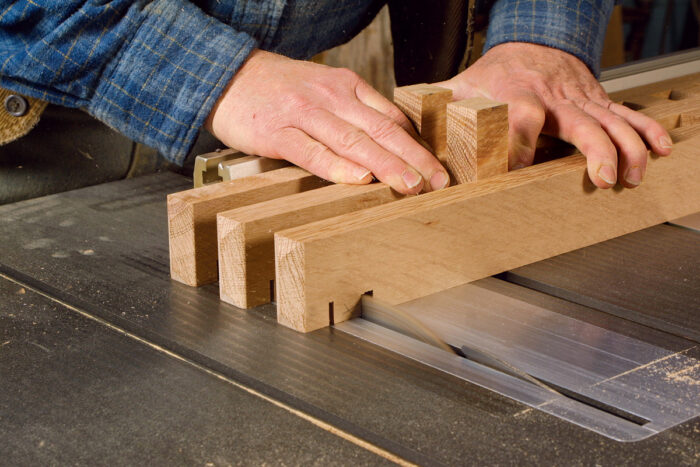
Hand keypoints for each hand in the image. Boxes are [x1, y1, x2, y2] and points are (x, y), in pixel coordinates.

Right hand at [205, 49, 449, 193]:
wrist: (228, 76)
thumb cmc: (280, 89)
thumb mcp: (324, 88)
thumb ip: (354, 111)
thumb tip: (389, 139)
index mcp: (346, 86)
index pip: (390, 117)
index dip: (417, 143)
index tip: (437, 166)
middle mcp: (330, 97)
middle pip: (380, 130)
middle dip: (413, 157)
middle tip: (437, 181)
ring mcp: (304, 114)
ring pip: (353, 141)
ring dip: (385, 165)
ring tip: (410, 184)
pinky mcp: (278, 132)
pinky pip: (312, 152)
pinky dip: (337, 167)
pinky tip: (359, 180)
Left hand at [436, 42, 672, 188]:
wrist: (534, 40)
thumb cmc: (498, 69)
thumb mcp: (464, 83)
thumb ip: (439, 104)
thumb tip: (406, 121)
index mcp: (518, 95)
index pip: (522, 115)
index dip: (523, 139)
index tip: (522, 166)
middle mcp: (554, 98)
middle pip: (580, 122)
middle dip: (596, 150)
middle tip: (605, 177)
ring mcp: (580, 99)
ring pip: (611, 121)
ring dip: (628, 147)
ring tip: (632, 175)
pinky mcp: (596, 101)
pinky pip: (625, 114)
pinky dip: (646, 131)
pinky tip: (660, 149)